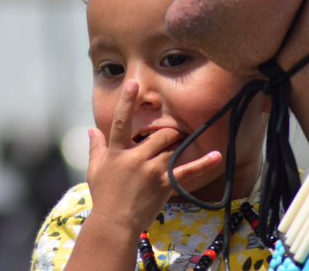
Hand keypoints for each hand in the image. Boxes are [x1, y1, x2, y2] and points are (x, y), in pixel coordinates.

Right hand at [85, 80, 221, 234]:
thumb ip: (96, 148)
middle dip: (168, 131)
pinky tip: (217, 156)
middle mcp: (136, 157)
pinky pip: (187, 171)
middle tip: (174, 132)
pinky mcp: (164, 184)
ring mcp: (151, 170)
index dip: (127, 101)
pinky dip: (203, 164)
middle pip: (158, 134)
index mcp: (117, 152)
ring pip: (172, 147)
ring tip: (187, 139)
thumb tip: (91, 130)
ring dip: (180, 142)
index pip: (121, 121)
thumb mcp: (95, 171)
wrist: (114, 224)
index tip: (134, 83)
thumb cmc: (104, 197)